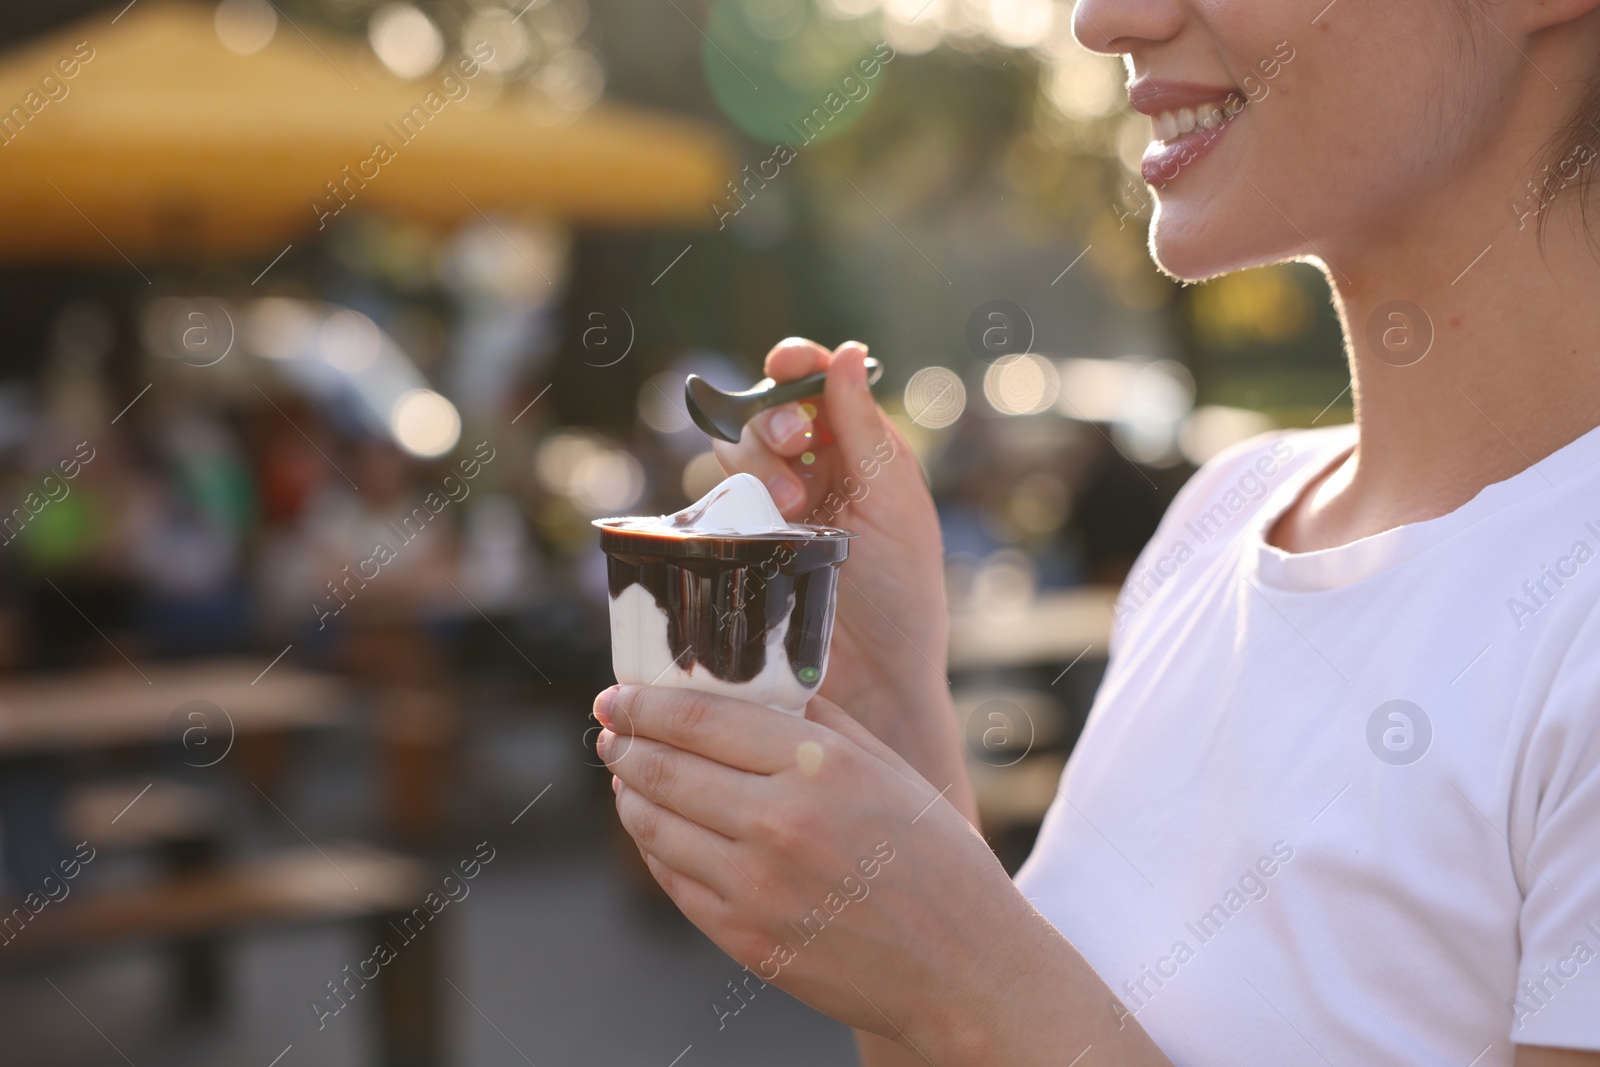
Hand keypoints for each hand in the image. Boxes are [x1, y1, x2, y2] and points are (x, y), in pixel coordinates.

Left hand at [594, 683, 1019, 1055]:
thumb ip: (818, 722)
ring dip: (628, 795)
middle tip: (609, 727)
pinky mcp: (745, 939)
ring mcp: (756, 887)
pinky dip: (654, 849)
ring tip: (623, 776)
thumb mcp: (888, 768)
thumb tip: (755, 685)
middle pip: (665, 768)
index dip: (646, 704)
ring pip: (656, 828)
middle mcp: (780, 823)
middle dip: (624, 743)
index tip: (617, 694)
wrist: (963, 968)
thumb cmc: (935, 859)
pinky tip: (654, 830)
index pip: (701, 720)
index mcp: (819, 766)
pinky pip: (675, 882)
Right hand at [716, 340, 959, 798]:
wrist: (871, 683)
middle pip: (764, 412)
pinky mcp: (732, 548)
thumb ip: (865, 429)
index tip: (787, 361)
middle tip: (795, 447)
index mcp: (855, 455)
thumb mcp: (894, 505)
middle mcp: (808, 476)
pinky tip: (749, 526)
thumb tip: (848, 351)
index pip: (815, 387)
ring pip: (732, 453)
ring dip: (754, 460)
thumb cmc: (900, 597)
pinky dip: (721, 501)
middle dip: (774, 419)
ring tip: (786, 504)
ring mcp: (765, 513)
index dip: (797, 363)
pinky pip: (708, 505)